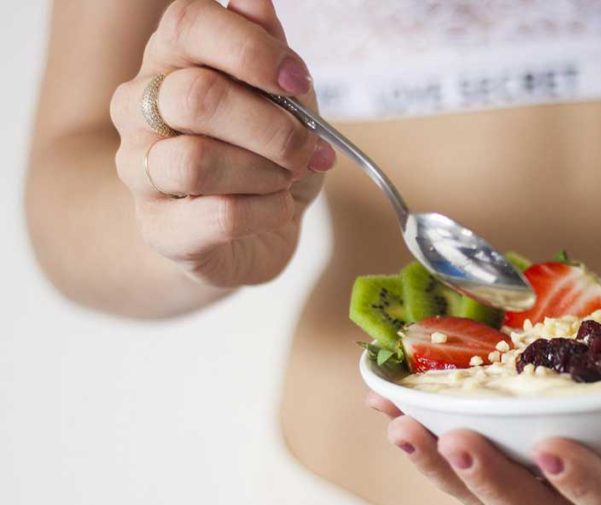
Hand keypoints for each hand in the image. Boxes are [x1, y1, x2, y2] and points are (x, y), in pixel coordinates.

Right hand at [109, 0, 334, 286]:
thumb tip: (254, 0)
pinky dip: (268, 211)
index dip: (252, 51)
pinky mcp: (158, 228)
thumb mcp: (282, 95)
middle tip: (307, 149)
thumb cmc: (262, 152)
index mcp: (171, 58)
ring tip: (285, 180)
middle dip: (274, 128)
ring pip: (197, 161)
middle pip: (198, 97)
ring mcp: (139, 169)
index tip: (296, 83)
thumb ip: (268, 48)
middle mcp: (139, 106)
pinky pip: (219, 215)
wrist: (249, 230)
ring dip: (268, 173)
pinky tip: (275, 208)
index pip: (187, 22)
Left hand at [367, 361, 600, 504]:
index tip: (555, 447)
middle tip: (453, 440)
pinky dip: (428, 418)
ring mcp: (553, 460)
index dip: (585, 486)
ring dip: (440, 460)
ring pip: (489, 483)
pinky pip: (472, 433)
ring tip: (400, 425)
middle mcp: (595, 484)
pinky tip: (388, 398)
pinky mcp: (524, 427)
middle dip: (490, 480)